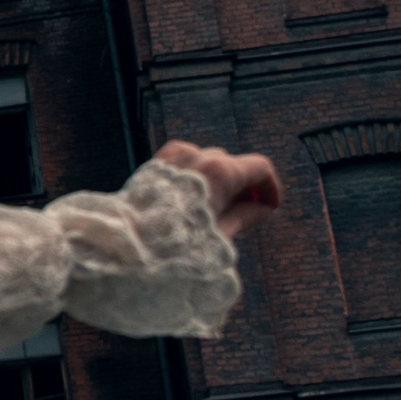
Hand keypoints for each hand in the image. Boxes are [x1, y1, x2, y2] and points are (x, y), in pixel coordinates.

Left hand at [153, 140, 281, 239]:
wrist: (130, 243)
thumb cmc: (177, 243)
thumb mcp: (220, 234)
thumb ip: (246, 217)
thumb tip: (264, 210)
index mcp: (221, 172)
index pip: (260, 168)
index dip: (270, 188)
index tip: (270, 208)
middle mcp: (200, 156)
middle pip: (235, 166)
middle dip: (245, 189)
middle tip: (246, 215)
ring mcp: (177, 156)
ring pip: (211, 162)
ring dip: (221, 181)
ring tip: (218, 211)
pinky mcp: (159, 161)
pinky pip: (188, 161)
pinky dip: (198, 175)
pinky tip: (193, 198)